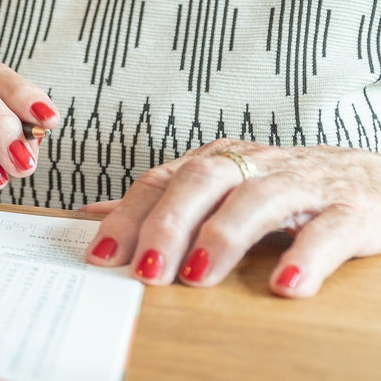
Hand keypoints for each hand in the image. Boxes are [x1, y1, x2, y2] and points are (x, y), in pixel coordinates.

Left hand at [82, 138, 380, 296]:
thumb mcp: (220, 190)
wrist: (373, 179)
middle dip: (168, 223)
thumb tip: (93, 215)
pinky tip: (285, 285)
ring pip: (257, 200)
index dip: (129, 214)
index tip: (101, 254)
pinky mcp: (351, 211)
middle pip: (202, 181)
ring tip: (196, 277)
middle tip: (146, 269)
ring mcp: (302, 185)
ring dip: (223, 237)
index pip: (162, 180)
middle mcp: (254, 165)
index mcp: (217, 161)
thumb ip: (162, 202)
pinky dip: (305, 256)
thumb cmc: (282, 189)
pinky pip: (327, 230)